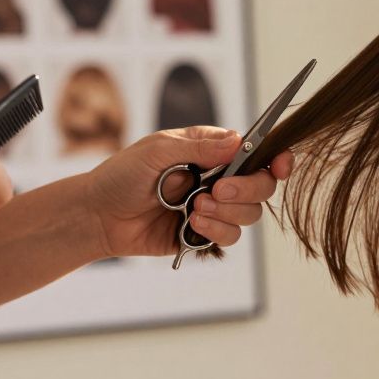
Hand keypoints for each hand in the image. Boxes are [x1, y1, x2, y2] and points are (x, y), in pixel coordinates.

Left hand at [83, 126, 293, 257]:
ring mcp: (214, 207)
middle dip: (246, 189)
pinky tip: (192, 224)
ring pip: (250, 214)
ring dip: (227, 213)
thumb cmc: (122, 176)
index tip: (279, 166)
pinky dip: (216, 231)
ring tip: (194, 209)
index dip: (276, 158)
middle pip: (262, 185)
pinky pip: (230, 236)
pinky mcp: (205, 234)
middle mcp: (220, 178)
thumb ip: (200, 147)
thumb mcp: (158, 150)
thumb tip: (237, 142)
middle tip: (217, 191)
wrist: (99, 216)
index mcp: (212, 150)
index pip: (257, 152)